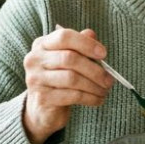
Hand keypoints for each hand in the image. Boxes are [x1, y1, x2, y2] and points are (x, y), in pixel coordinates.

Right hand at [22, 25, 111, 143]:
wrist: (43, 109)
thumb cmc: (59, 80)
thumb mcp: (69, 60)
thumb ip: (79, 46)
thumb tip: (91, 34)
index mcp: (42, 44)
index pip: (64, 37)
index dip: (86, 44)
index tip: (103, 54)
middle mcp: (34, 59)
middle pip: (70, 59)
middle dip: (95, 70)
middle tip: (109, 79)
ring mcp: (36, 79)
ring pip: (72, 78)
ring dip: (94, 85)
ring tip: (104, 90)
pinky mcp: (42, 98)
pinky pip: (72, 96)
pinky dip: (90, 98)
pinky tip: (97, 99)